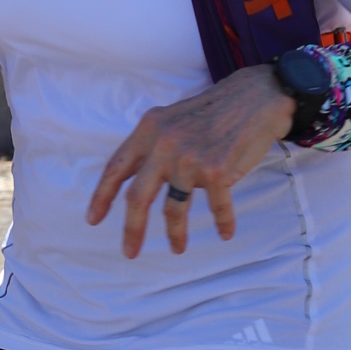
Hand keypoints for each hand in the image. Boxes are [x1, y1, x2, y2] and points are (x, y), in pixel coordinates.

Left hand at [87, 63, 297, 256]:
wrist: (257, 97)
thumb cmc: (215, 111)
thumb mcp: (172, 118)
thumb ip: (153, 144)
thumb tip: (133, 179)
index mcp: (149, 130)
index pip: (116, 168)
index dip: (101, 196)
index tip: (93, 219)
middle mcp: (164, 145)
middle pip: (138, 197)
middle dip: (132, 229)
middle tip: (130, 252)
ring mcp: (189, 159)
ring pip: (173, 209)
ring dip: (175, 234)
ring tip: (177, 248)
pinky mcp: (216, 171)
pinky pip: (217, 208)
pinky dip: (222, 222)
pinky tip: (225, 232)